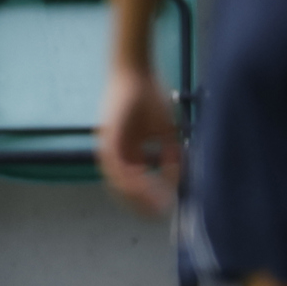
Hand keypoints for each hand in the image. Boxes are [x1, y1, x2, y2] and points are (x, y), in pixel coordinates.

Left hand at [97, 65, 180, 216]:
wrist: (136, 71)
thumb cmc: (149, 98)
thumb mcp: (166, 133)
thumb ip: (172, 157)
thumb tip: (179, 181)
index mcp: (127, 154)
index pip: (134, 186)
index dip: (148, 200)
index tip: (164, 209)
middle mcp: (114, 154)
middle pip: (123, 189)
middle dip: (141, 205)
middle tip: (158, 214)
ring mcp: (108, 146)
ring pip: (116, 181)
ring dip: (135, 196)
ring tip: (152, 205)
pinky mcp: (107, 136)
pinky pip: (115, 164)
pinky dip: (128, 177)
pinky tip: (143, 184)